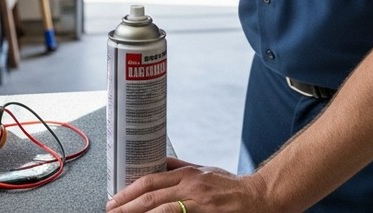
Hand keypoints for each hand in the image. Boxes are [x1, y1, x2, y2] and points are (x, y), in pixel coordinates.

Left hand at [106, 157, 273, 212]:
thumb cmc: (232, 187)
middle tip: (111, 212)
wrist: (261, 197)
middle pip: (152, 197)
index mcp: (188, 175)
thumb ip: (180, 169)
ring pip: (163, 211)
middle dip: (127, 206)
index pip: (150, 181)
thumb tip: (157, 164)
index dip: (128, 192)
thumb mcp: (204, 171)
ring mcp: (200, 205)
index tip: (113, 200)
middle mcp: (192, 188)